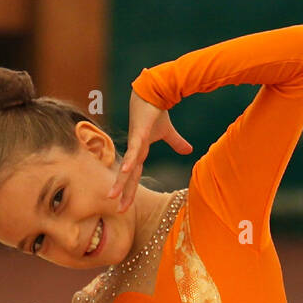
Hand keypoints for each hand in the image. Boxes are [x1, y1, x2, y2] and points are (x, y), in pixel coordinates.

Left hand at [106, 90, 191, 211]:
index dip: (129, 191)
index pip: (134, 176)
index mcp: (140, 152)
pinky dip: (129, 161)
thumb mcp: (168, 132)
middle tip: (118, 210)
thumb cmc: (156, 111)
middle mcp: (135, 150)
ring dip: (120, 182)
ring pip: (128, 167)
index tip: (124, 207)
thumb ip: (177, 143)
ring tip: (112, 196)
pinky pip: (134, 151)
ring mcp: (135, 143)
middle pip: (129, 177)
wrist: (154, 92)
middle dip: (123, 194)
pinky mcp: (138, 134)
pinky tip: (124, 172)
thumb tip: (189, 150)